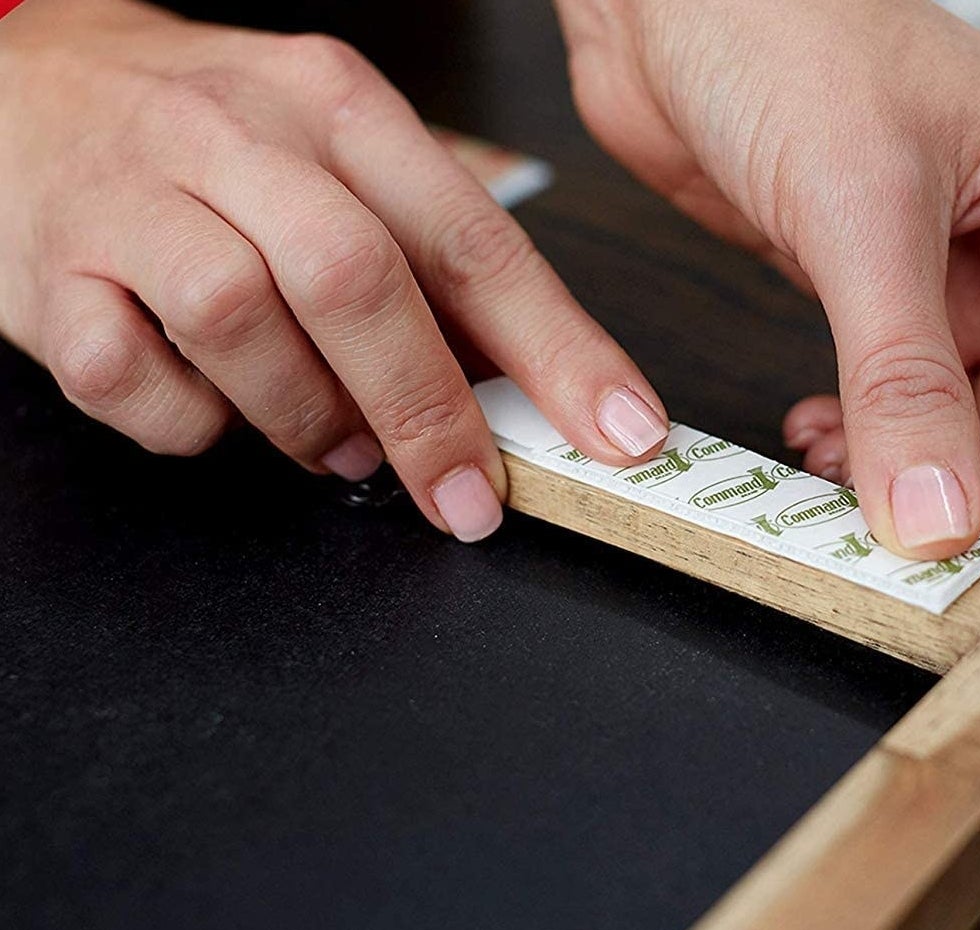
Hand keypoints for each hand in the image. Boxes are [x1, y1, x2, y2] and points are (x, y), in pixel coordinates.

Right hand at [0, 0, 668, 540]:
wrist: (26, 82)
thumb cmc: (208, 136)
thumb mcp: (334, 158)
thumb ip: (425, 259)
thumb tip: (527, 384)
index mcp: (335, 105)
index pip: (472, 237)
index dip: (558, 349)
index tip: (617, 430)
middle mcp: (236, 136)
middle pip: (355, 280)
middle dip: (428, 410)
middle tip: (466, 493)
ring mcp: (131, 199)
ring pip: (239, 323)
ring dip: (306, 416)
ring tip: (333, 442)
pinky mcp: (52, 274)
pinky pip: (130, 380)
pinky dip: (191, 423)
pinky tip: (218, 410)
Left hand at [556, 0, 979, 574]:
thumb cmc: (783, 26)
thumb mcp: (857, 204)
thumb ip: (902, 371)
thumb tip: (937, 506)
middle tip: (920, 554)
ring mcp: (954, 274)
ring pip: (978, 427)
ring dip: (919, 474)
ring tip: (845, 489)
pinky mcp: (879, 296)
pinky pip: (906, 408)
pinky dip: (872, 446)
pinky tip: (822, 442)